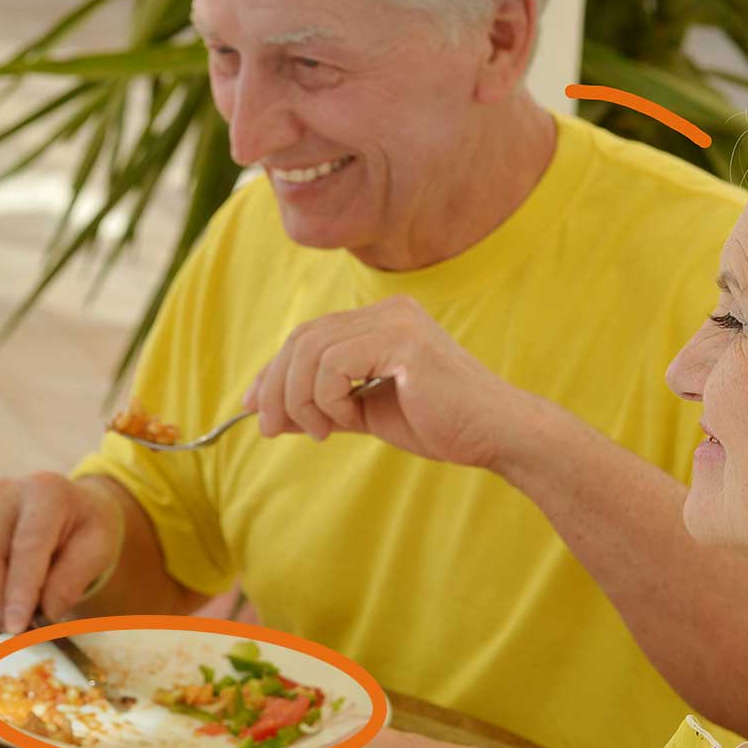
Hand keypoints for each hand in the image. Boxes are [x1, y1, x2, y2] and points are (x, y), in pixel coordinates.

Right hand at [0, 473, 123, 637]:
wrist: (65, 508)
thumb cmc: (83, 529)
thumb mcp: (97, 550)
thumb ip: (71, 580)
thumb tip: (42, 615)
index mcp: (44, 491)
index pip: (26, 544)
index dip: (19, 589)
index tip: (17, 627)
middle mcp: (1, 494)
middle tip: (15, 637)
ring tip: (5, 635)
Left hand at [245, 296, 533, 469]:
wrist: (494, 436)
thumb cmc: (438, 425)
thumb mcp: (365, 412)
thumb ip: (321, 406)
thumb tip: (267, 413)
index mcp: (380, 320)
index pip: (307, 336)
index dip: (272, 371)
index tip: (252, 407)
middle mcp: (387, 310)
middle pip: (301, 340)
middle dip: (275, 387)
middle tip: (269, 428)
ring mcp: (396, 321)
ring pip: (310, 352)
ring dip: (301, 400)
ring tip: (321, 431)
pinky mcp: (403, 341)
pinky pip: (334, 365)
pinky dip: (327, 399)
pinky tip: (347, 419)